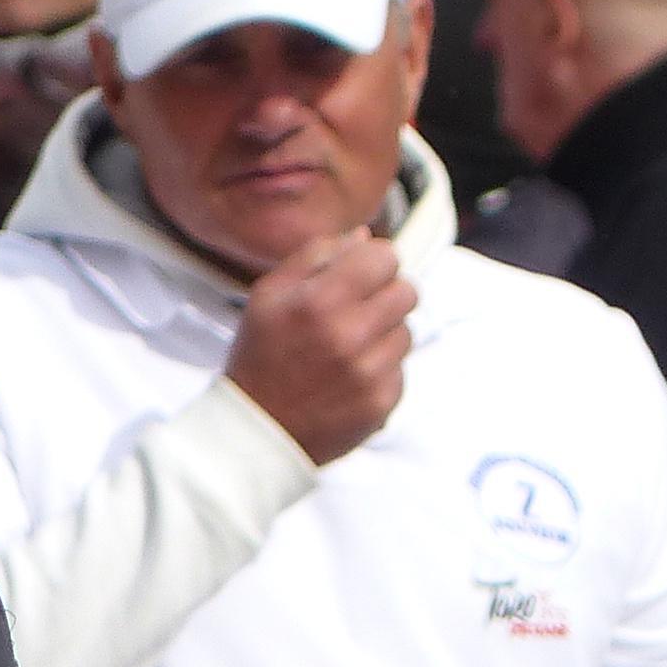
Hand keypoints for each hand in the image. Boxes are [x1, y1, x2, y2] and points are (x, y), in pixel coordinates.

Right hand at [223, 230, 413, 465]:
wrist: (258, 430)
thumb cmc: (261, 357)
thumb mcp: (269, 295)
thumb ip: (316, 256)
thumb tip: (364, 237)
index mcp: (321, 300)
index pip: (385, 257)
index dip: (373, 263)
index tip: (359, 276)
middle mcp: (350, 335)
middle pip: (408, 291)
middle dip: (385, 295)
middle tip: (356, 311)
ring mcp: (370, 372)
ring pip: (407, 331)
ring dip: (384, 335)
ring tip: (347, 349)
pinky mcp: (382, 402)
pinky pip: (401, 369)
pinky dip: (380, 370)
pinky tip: (349, 378)